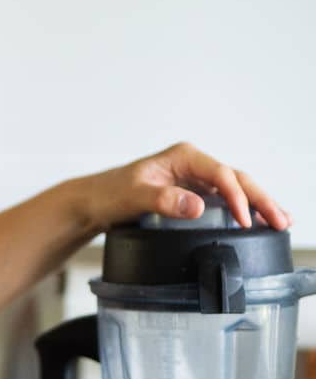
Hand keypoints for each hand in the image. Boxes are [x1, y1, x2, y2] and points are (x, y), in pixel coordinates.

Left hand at [82, 140, 291, 236]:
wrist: (94, 202)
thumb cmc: (110, 194)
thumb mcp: (134, 196)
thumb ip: (164, 200)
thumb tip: (197, 206)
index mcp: (183, 156)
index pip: (220, 173)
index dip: (236, 196)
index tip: (245, 220)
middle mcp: (193, 165)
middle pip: (236, 179)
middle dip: (261, 199)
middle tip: (281, 221)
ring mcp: (196, 180)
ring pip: (236, 189)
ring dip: (259, 204)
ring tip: (283, 222)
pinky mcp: (194, 195)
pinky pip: (226, 200)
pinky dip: (245, 209)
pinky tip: (261, 221)